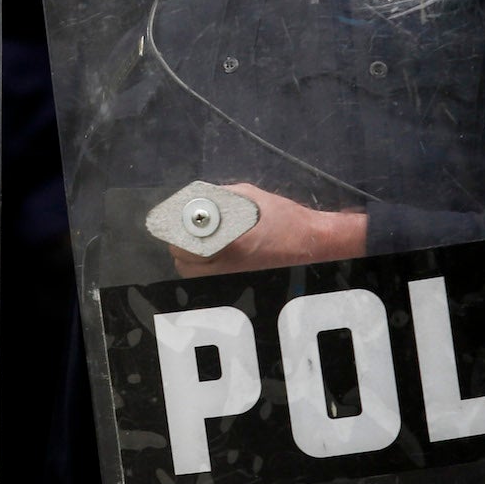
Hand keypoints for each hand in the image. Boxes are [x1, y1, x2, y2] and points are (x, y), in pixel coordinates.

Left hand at [169, 183, 367, 277]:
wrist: (309, 243)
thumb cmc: (281, 217)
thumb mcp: (247, 197)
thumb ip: (216, 200)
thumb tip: (194, 203)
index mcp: (226, 241)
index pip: (181, 241)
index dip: (174, 228)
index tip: (176, 218)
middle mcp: (224, 266)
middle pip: (181, 259)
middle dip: (180, 242)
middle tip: (187, 228)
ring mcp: (228, 279)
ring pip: (190, 272)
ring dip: (189, 256)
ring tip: (200, 240)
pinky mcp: (233, 286)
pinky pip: (204, 278)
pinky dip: (201, 265)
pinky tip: (212, 252)